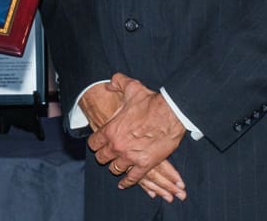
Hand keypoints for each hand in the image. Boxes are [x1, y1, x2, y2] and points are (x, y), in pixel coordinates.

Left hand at [88, 73, 186, 196]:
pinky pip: (133, 178)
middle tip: (107, 154)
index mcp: (110, 130)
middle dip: (103, 155)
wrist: (172, 113)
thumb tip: (108, 84)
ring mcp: (130, 157)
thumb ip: (116, 83)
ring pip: (115, 168)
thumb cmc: (151, 101)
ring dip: (115, 166)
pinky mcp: (145, 164)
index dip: (95, 143)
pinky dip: (128, 182)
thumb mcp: (130, 87)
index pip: (94, 143)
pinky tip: (124, 184)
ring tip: (116, 165)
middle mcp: (117, 146)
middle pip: (102, 158)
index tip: (98, 143)